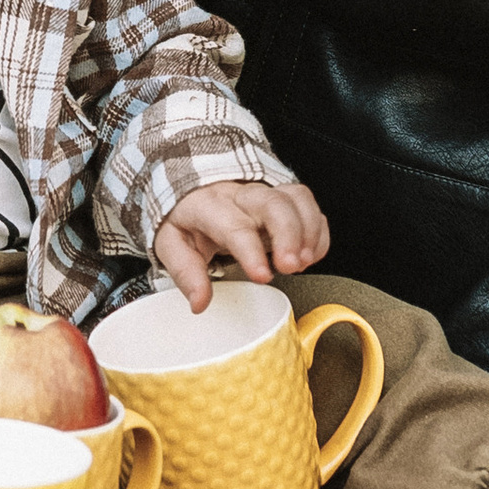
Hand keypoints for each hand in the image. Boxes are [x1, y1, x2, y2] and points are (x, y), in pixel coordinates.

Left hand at [152, 176, 331, 310]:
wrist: (194, 187)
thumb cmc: (187, 217)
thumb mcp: (172, 244)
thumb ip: (186, 273)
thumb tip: (199, 302)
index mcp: (209, 205)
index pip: (234, 225)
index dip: (251, 251)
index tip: (263, 276)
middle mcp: (241, 194)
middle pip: (274, 203)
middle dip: (289, 235)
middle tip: (292, 267)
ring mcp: (266, 192)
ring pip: (297, 198)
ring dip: (308, 232)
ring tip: (303, 263)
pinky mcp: (283, 197)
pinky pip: (309, 206)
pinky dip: (317, 231)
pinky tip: (309, 254)